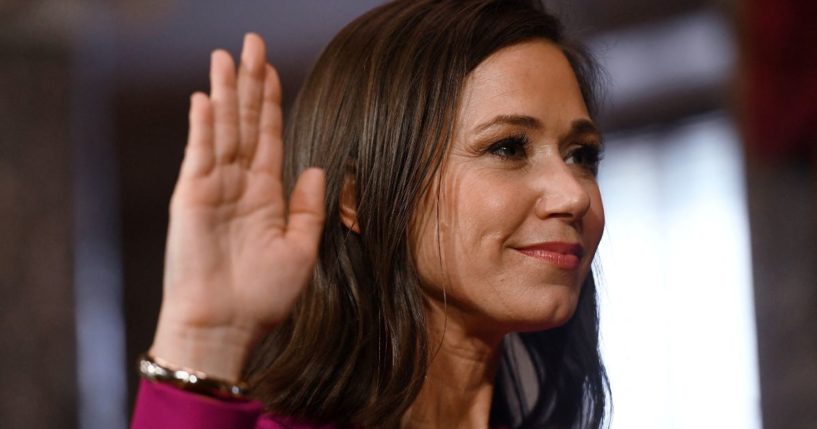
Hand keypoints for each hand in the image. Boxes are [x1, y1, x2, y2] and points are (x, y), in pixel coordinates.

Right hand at [150, 34, 324, 380]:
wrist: (226, 327)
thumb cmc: (264, 297)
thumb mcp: (301, 250)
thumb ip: (309, 208)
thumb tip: (319, 168)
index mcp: (266, 194)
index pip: (268, 136)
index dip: (270, 102)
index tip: (271, 69)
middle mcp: (239, 184)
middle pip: (244, 122)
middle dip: (248, 83)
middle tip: (250, 43)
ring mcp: (213, 188)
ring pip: (222, 130)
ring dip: (223, 93)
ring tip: (225, 56)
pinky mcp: (190, 199)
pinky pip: (199, 155)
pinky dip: (203, 127)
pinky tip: (205, 99)